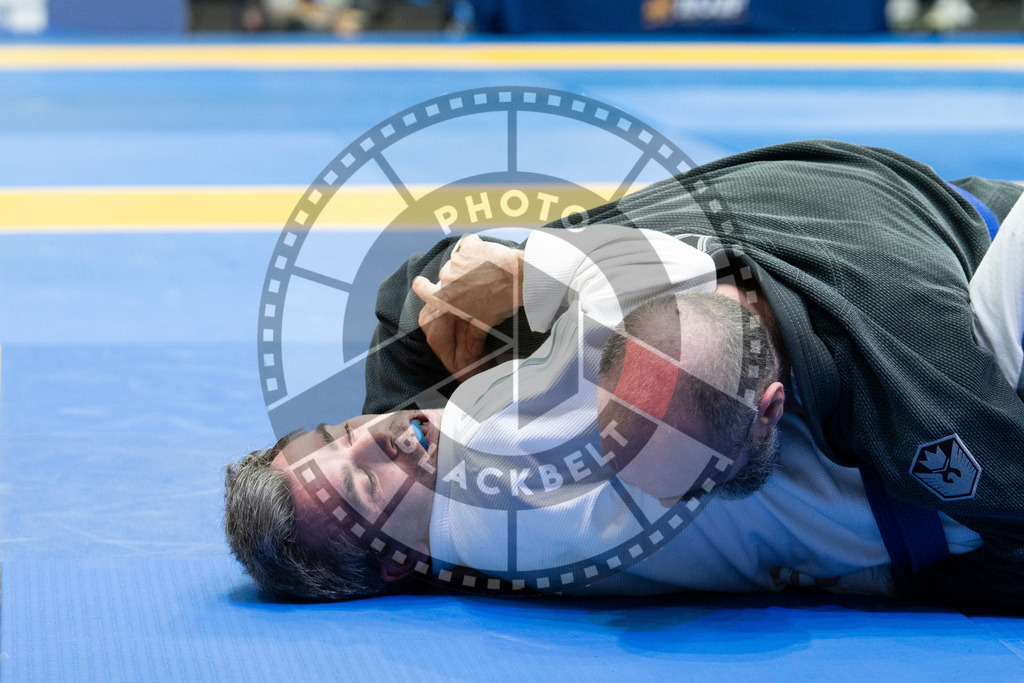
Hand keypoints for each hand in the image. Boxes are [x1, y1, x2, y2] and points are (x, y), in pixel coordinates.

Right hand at [412, 235, 523, 378]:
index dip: (421, 286)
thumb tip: (471, 349)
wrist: (517, 277)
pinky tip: (486, 255)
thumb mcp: (486, 321)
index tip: (420, 282)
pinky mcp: (469, 247)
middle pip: (445, 278)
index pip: (422, 289)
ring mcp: (457, 260)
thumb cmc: (500, 301)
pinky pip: (467, 246)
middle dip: (456, 280)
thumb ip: (474, 333)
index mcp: (446, 298)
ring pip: (457, 263)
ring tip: (485, 271)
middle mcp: (446, 278)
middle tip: (474, 284)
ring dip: (466, 266)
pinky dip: (474, 250)